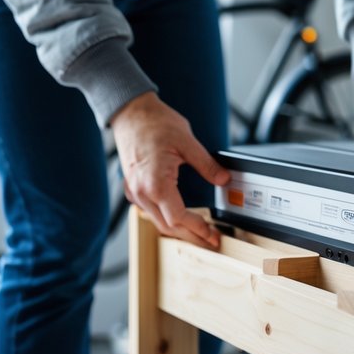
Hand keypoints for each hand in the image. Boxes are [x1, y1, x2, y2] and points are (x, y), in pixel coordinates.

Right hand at [110, 92, 229, 248]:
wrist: (130, 112)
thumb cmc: (154, 123)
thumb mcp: (187, 142)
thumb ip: (207, 164)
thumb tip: (223, 178)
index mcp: (155, 183)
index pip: (178, 218)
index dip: (198, 229)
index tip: (212, 235)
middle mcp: (141, 191)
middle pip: (167, 226)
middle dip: (191, 237)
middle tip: (211, 242)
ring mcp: (134, 191)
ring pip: (157, 221)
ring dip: (178, 230)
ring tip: (198, 233)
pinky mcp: (132, 187)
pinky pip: (150, 211)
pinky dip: (166, 219)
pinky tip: (179, 218)